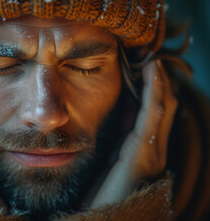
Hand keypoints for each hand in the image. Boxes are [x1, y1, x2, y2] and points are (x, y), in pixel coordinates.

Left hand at [89, 60, 177, 208]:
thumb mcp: (111, 160)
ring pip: (161, 108)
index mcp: (144, 152)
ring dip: (159, 82)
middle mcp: (154, 150)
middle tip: (152, 60)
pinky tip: (153, 72)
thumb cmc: (102, 193)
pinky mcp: (144, 153)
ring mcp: (152, 152)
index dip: (152, 90)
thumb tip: (123, 112)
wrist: (104, 219)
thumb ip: (120, 138)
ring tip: (154, 61)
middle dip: (159, 84)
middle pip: (162, 109)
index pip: (153, 115)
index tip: (144, 68)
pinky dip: (154, 91)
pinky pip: (152, 115)